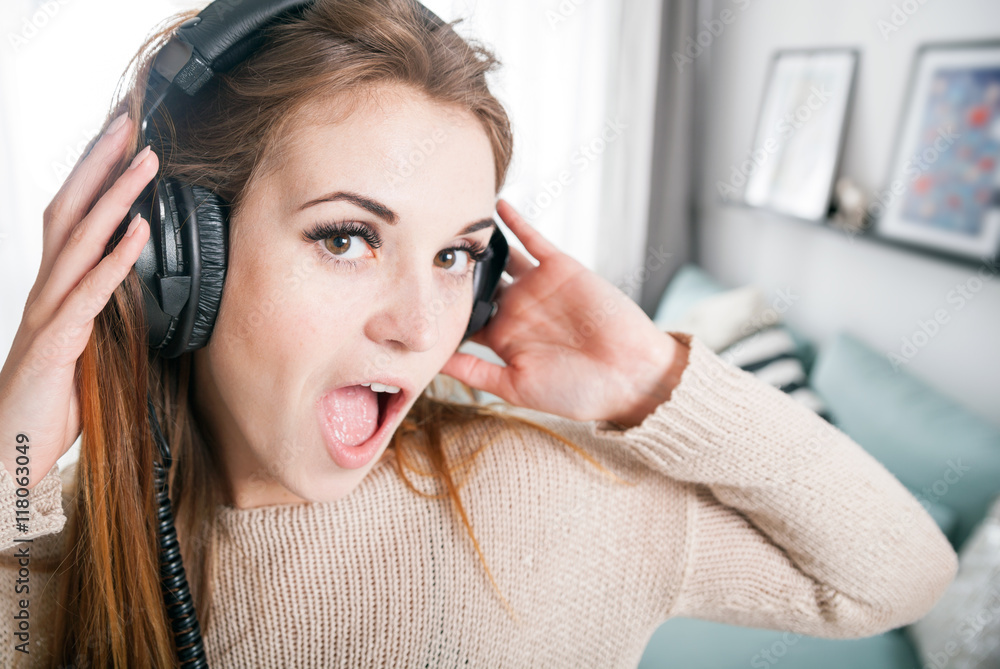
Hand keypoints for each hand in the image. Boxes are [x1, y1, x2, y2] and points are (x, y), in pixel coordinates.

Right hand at [0, 113, 156, 489]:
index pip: (71, 218)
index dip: (93, 178)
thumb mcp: (84, 346)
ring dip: (116, 196)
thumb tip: (133, 288)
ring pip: (79, 238)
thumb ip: (101, 313)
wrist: (9, 449)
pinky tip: (140, 232)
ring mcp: (47, 311)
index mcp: (55, 288)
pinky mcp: (56, 339)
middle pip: (69, 210)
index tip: (121, 142)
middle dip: (99, 164)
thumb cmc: (50, 399)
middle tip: (129, 124)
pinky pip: (90, 290)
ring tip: (145, 163)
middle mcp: (46, 289)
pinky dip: (117, 258)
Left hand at [441, 198, 688, 426]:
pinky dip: (515, 222)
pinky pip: (533, 239)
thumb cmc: (578, 391)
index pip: (463, 316)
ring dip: (479, 241)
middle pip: (476, 281)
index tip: (408, 293)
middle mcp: (516, 309)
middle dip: (452, 267)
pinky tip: (494, 205)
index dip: (441, 306)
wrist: (630, 376)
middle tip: (419, 246)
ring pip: (500, 256)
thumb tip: (433, 364)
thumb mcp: (516, 388)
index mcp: (503, 338)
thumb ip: (475, 372)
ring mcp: (537, 286)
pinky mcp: (560, 268)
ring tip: (449, 219)